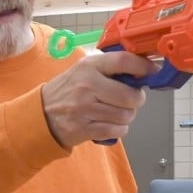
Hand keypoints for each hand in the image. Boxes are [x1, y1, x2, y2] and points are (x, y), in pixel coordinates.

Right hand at [41, 52, 158, 147]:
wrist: (40, 114)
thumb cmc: (68, 90)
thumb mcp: (84, 70)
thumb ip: (110, 68)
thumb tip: (145, 69)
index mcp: (89, 67)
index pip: (123, 61)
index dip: (143, 67)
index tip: (152, 71)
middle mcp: (87, 86)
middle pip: (130, 96)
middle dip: (136, 100)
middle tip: (129, 100)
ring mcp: (84, 109)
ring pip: (125, 116)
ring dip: (126, 117)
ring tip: (115, 113)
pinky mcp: (83, 128)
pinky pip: (116, 130)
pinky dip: (118, 129)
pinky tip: (109, 124)